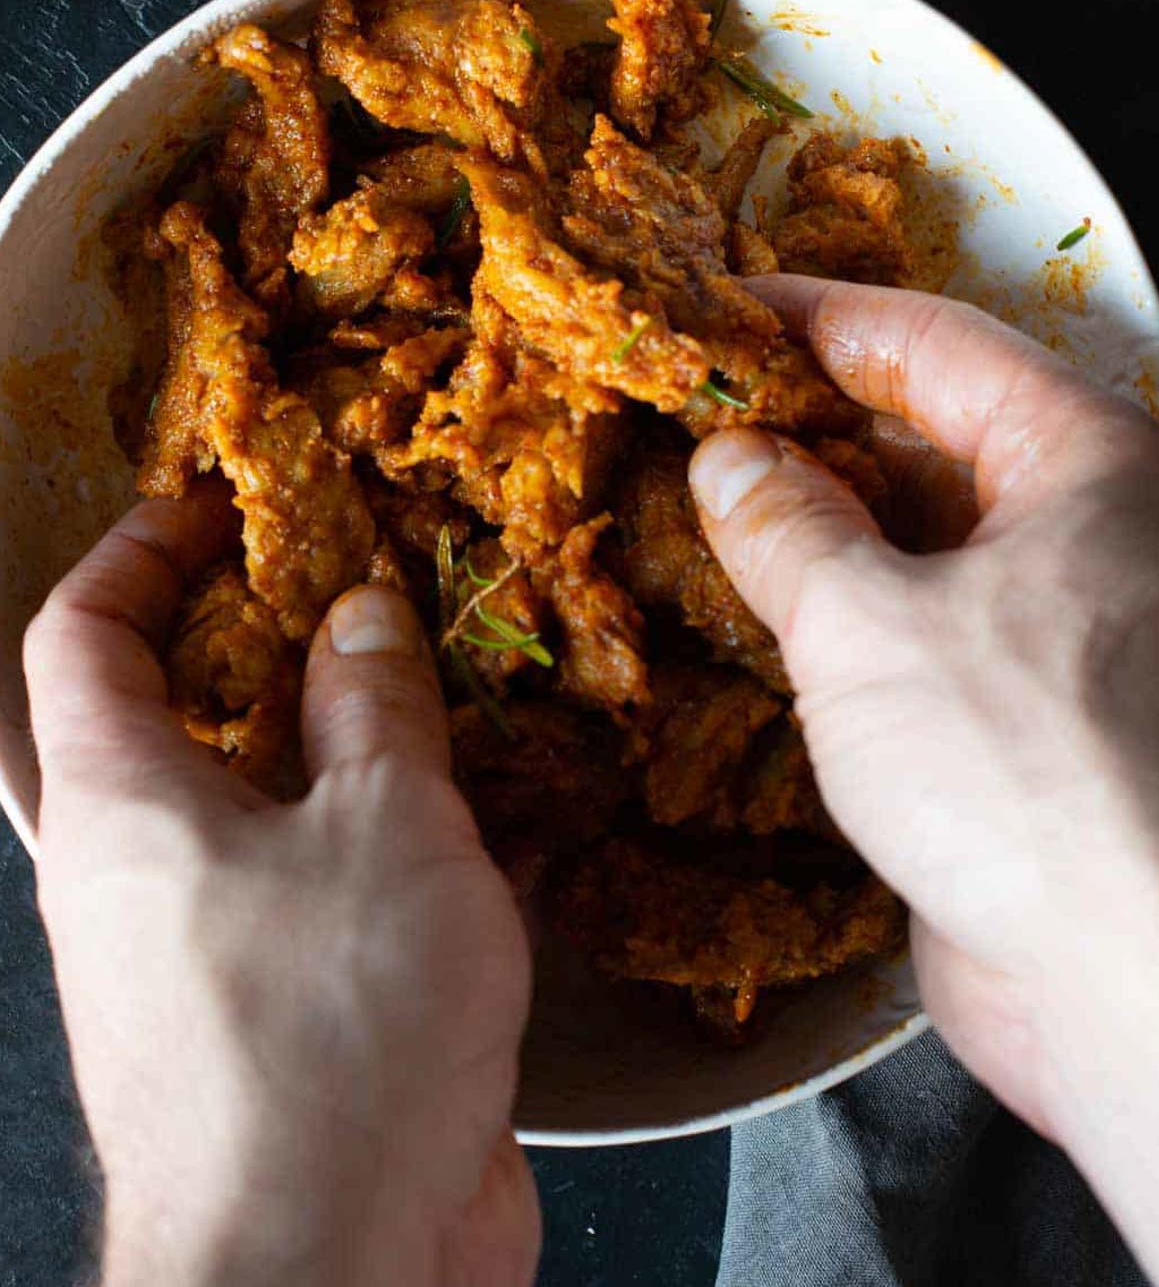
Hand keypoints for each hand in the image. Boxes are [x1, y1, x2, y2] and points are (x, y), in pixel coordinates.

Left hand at [24, 484, 538, 1286]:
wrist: (330, 1275)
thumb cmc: (328, 1036)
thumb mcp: (384, 826)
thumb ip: (375, 705)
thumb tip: (363, 618)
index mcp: (124, 805)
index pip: (80, 635)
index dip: (139, 550)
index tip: (215, 505)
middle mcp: (146, 876)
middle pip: (186, 716)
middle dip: (276, 643)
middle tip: (366, 590)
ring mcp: (217, 954)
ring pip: (279, 809)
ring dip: (363, 749)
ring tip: (461, 693)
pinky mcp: (296, 1018)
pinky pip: (342, 896)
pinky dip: (412, 851)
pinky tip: (521, 827)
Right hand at [690, 276, 1158, 1286]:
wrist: (1138, 986)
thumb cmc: (1030, 770)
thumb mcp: (871, 622)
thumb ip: (788, 527)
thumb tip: (732, 459)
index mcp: (1094, 463)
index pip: (937, 344)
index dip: (819, 317)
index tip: (725, 306)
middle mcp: (1100, 533)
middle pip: (934, 437)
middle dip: (813, 425)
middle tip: (695, 412)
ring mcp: (1068, 630)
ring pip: (926, 541)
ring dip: (821, 528)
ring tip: (703, 505)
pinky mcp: (1032, 720)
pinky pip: (925, 632)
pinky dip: (845, 617)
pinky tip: (760, 617)